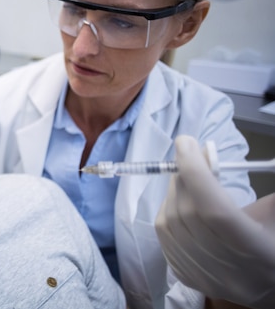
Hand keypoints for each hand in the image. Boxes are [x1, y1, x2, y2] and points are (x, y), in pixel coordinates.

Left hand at [155, 135, 274, 308]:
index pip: (215, 209)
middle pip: (188, 212)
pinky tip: (181, 204)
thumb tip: (231, 157)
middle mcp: (226, 268)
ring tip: (187, 180)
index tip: (186, 143)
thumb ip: (266, 193)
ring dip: (173, 192)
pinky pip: (163, 237)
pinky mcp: (185, 277)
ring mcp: (202, 275)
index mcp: (256, 250)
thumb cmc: (273, 245)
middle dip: (184, 176)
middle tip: (190, 157)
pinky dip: (167, 212)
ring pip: (169, 224)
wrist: (268, 285)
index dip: (196, 173)